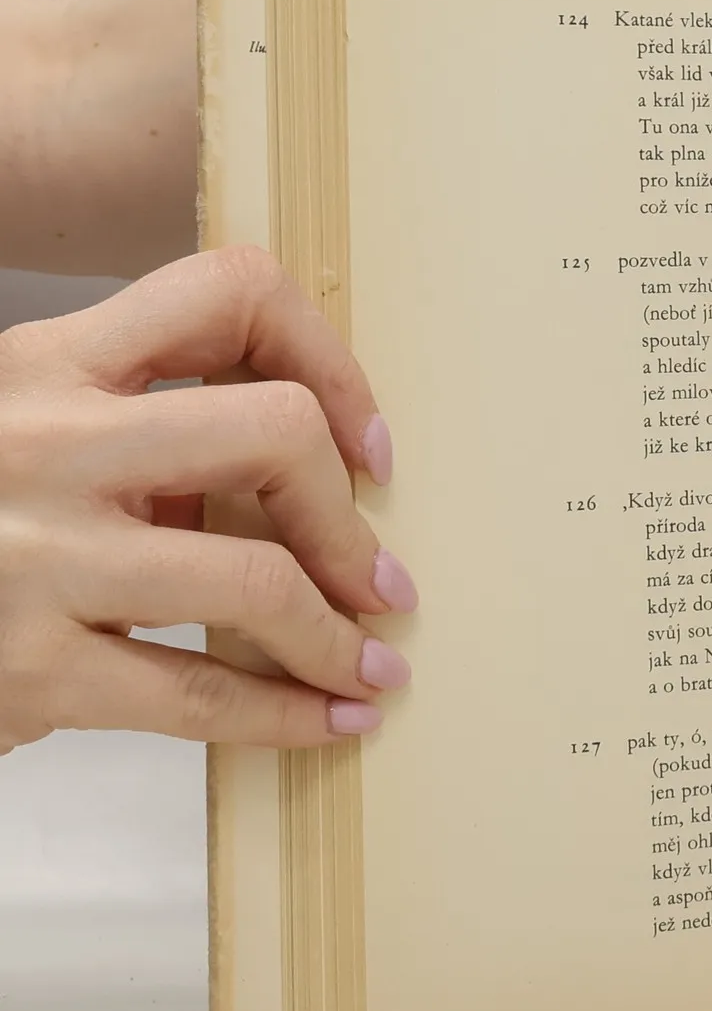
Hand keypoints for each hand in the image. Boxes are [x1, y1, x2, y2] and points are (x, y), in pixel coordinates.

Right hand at [0, 246, 414, 752]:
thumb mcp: (34, 437)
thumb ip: (147, 434)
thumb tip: (311, 483)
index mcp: (49, 361)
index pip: (228, 292)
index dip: (327, 361)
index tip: (364, 446)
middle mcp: (43, 440)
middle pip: (271, 431)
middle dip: (346, 518)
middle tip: (377, 579)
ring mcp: (34, 554)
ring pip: (256, 579)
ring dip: (338, 636)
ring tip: (372, 664)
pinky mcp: (29, 667)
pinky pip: (203, 694)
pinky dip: (290, 714)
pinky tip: (334, 719)